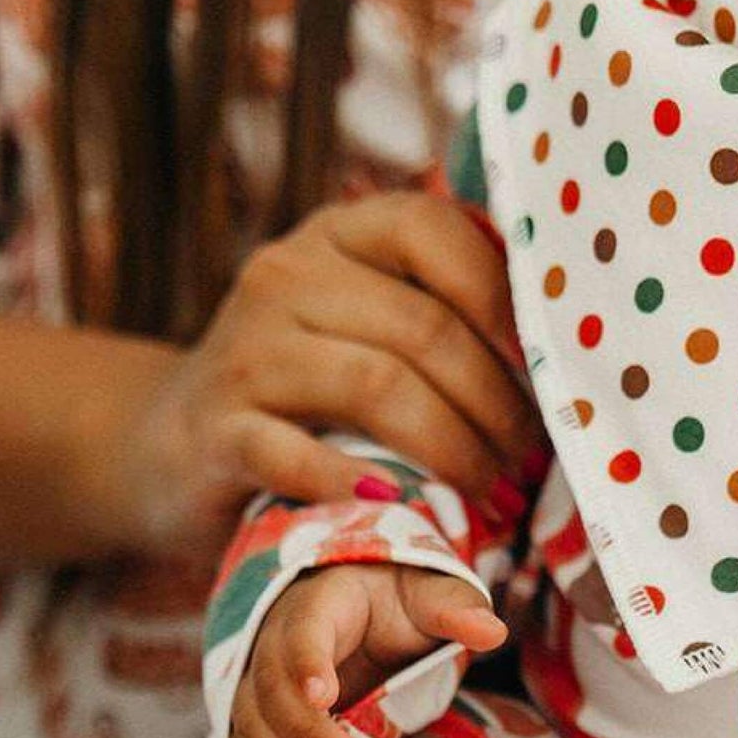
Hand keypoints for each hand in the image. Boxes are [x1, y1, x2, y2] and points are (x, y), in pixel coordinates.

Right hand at [116, 194, 543, 557]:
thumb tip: (563, 344)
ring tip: (488, 491)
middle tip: (527, 461)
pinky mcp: (216, 430)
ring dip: (453, 449)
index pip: (435, 230)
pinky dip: (356, 484)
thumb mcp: (366, 325)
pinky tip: (397, 506)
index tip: (546, 367)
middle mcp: (286, 275)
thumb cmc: (307, 389)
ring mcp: (245, 351)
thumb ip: (441, 311)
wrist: (174, 445)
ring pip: (378, 387)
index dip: (505, 299)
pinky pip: (296, 453)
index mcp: (337, 235)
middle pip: (424, 329)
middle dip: (496, 404)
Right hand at [229, 564, 506, 737]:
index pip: (303, 630)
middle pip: (270, 686)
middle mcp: (278, 639)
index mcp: (321, 603)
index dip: (306, 663)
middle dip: (303, 731)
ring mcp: (264, 680)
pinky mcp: (263, 717)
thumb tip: (494, 632)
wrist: (366, 611)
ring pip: (252, 723)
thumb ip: (455, 610)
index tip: (326, 696)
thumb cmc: (400, 602)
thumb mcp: (431, 595)